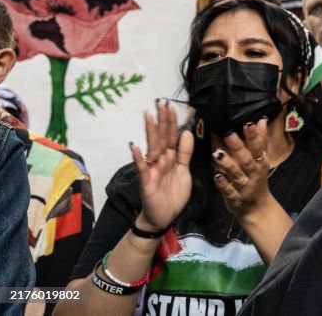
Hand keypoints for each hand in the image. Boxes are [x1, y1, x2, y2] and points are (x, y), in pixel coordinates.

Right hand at [130, 100, 193, 232]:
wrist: (163, 217)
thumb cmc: (172, 194)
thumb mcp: (184, 171)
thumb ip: (185, 153)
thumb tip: (186, 132)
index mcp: (170, 157)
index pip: (171, 136)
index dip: (171, 122)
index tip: (171, 106)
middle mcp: (160, 160)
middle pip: (161, 137)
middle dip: (162, 121)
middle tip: (161, 103)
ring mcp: (152, 169)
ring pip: (152, 147)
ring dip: (150, 132)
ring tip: (148, 116)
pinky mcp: (147, 182)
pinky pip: (142, 168)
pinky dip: (138, 158)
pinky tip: (135, 147)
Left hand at [212, 119, 275, 217]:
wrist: (257, 208)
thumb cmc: (257, 178)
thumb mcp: (262, 160)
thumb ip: (261, 140)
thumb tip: (261, 120)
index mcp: (261, 163)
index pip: (258, 147)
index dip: (254, 136)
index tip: (249, 123)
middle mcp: (253, 174)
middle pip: (247, 160)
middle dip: (239, 148)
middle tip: (229, 135)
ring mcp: (244, 187)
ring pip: (236, 175)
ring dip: (228, 164)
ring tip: (218, 154)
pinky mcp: (234, 198)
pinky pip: (228, 191)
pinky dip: (223, 184)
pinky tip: (216, 176)